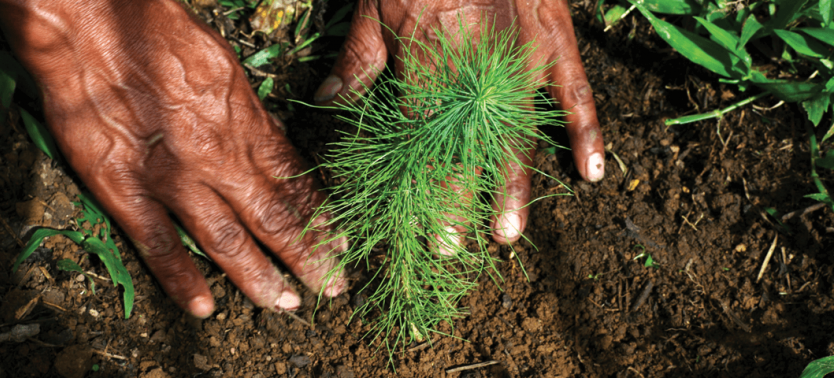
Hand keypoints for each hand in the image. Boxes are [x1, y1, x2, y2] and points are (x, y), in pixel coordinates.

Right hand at [0, 0, 345, 317]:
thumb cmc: (158, 32)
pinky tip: (202, 308)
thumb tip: (275, 144)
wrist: (92, 23)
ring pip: (227, 241)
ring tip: (285, 305)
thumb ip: (250, 115)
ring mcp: (173, 179)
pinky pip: (158, 245)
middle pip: (275, 219)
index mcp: (245, 125)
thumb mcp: (224, 67)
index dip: (321, 217)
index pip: (296, 183)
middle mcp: (218, 159)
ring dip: (260, 278)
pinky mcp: (126, 190)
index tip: (341, 241)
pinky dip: (180, 280)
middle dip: (309, 256)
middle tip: (332, 286)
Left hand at [314, 0, 604, 242]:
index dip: (416, 189)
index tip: (413, 228)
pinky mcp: (555, 44)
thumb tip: (325, 101)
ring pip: (518, 135)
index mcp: (427, 68)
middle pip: (465, 153)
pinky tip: (591, 174)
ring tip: (507, 233)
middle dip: (456, 203)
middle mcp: (475, 76)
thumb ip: (357, 60)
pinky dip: (586, 134)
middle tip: (450, 248)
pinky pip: (576, 95)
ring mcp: (521, 63)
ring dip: (512, 188)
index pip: (419, 145)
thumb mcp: (374, 8)